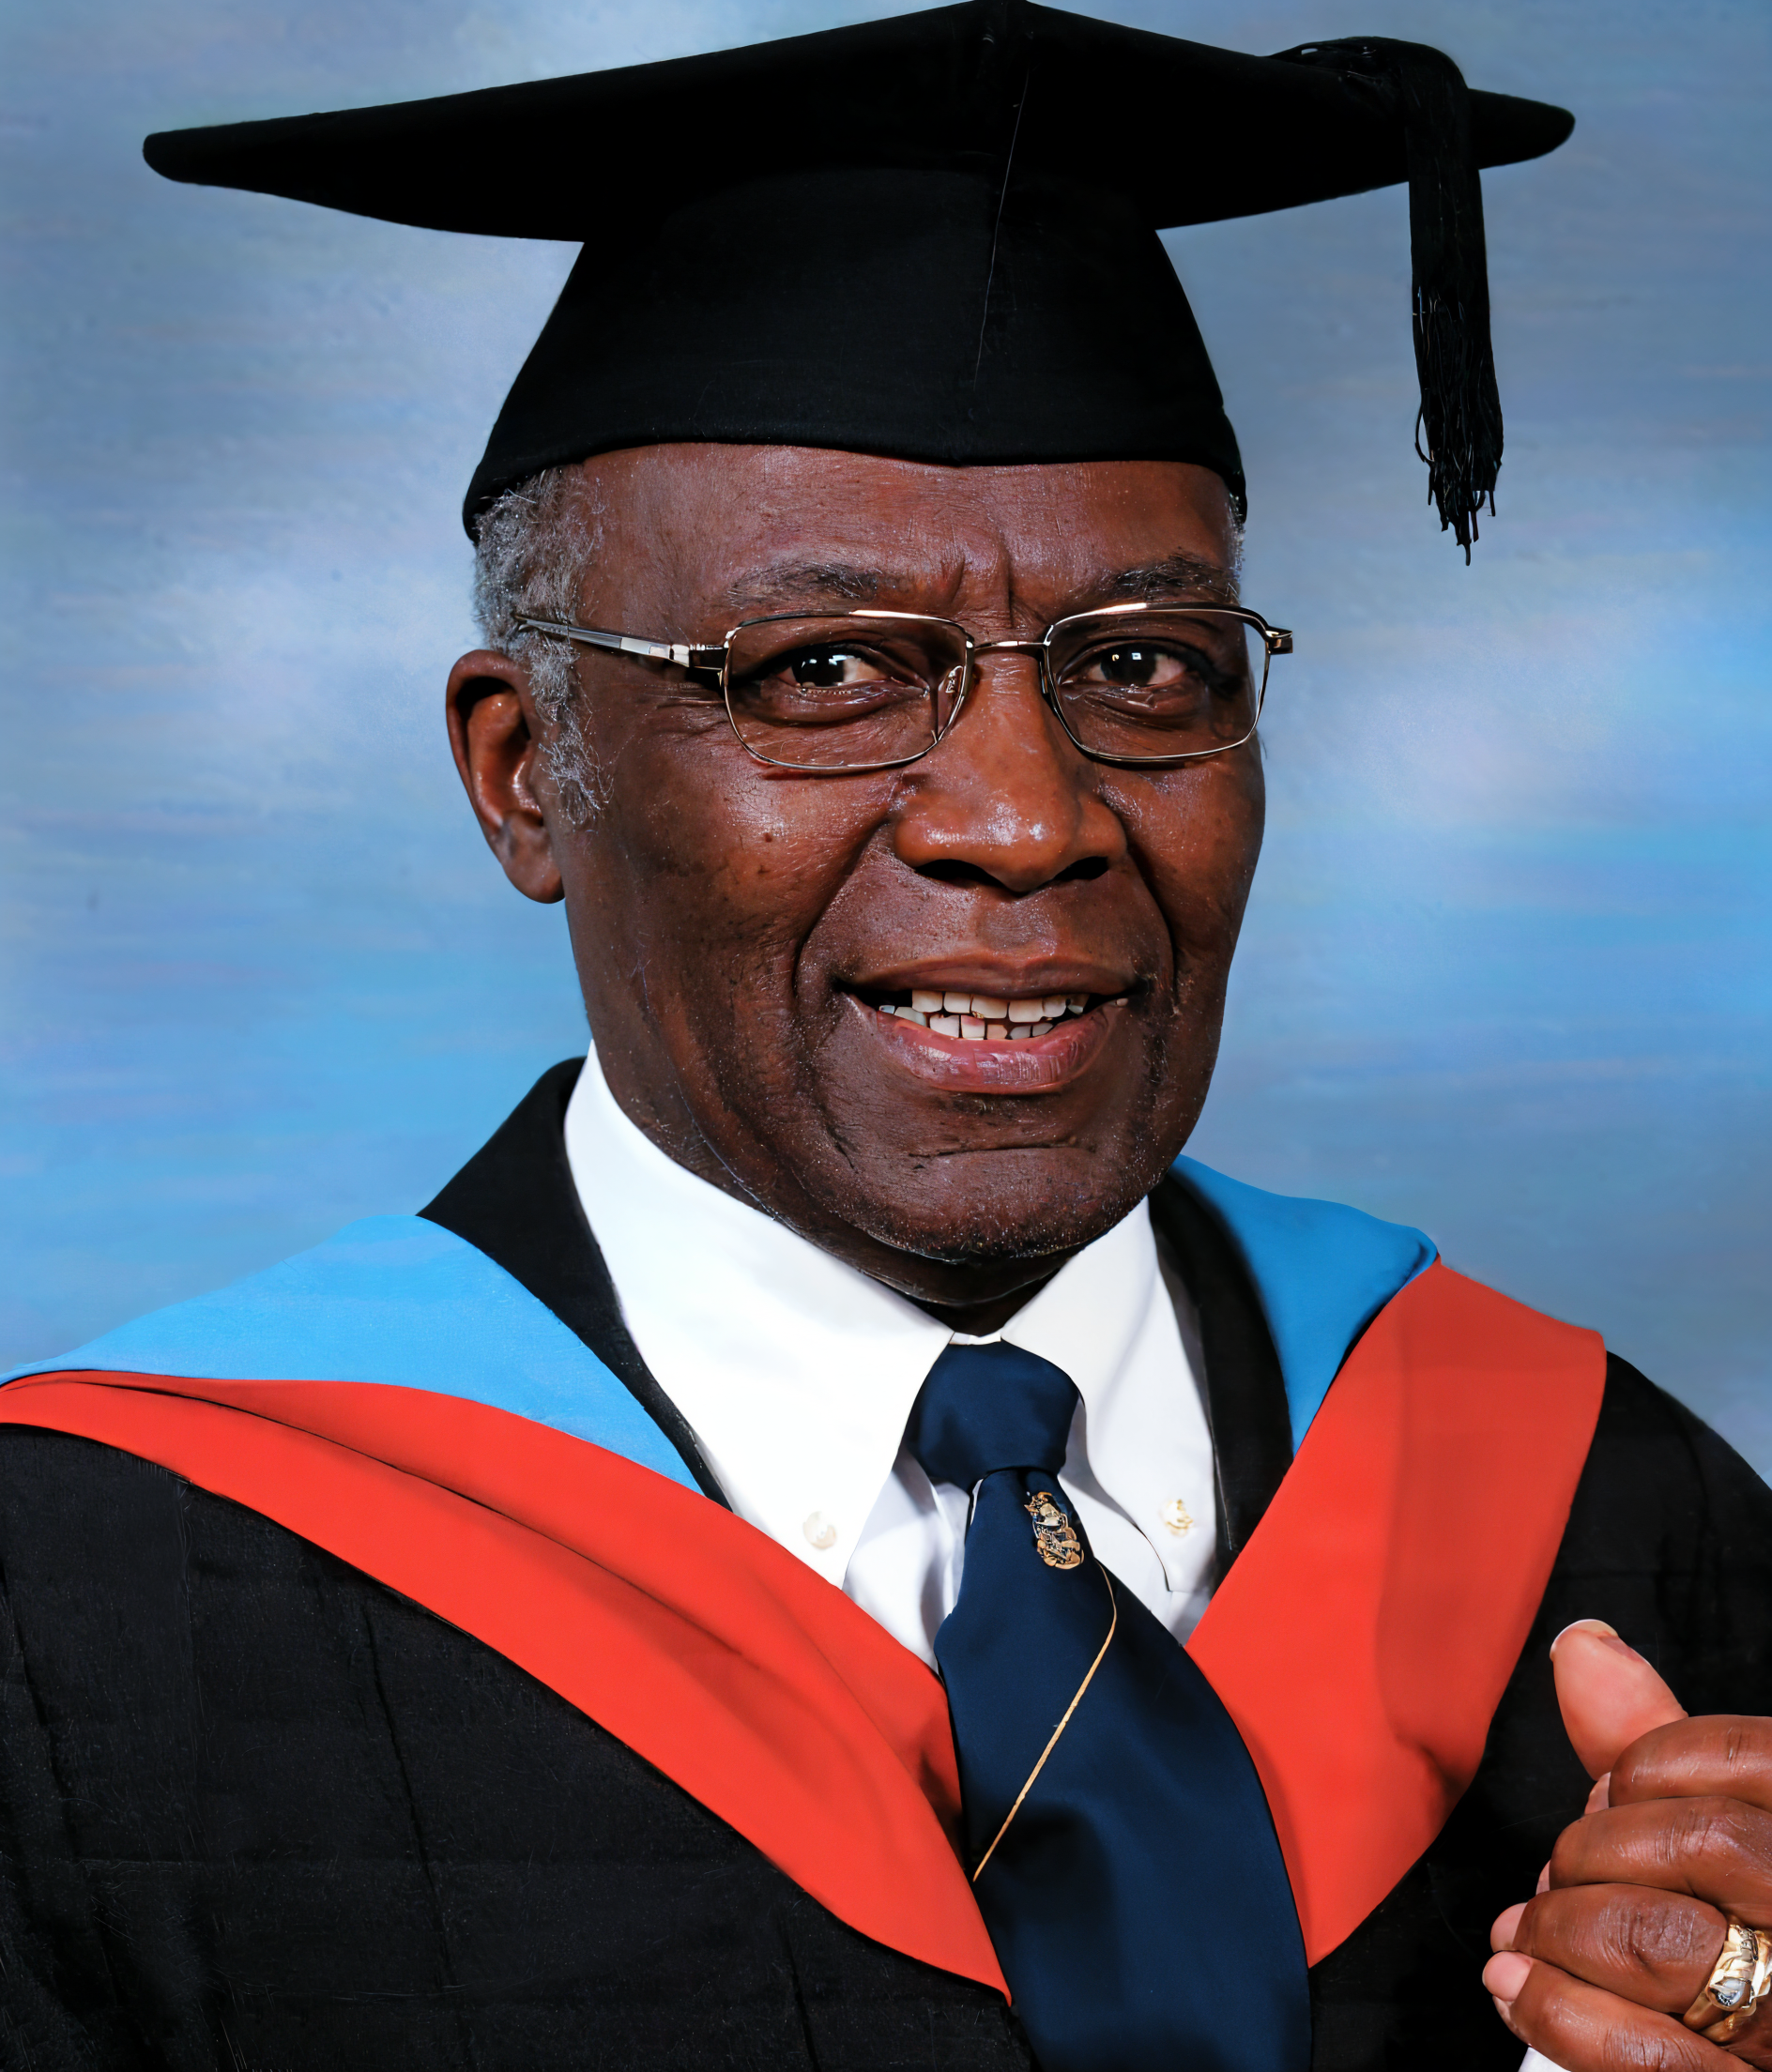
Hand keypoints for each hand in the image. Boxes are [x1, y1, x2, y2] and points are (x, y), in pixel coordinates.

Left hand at [1484, 1621, 1771, 2068]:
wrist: (1763, 2041)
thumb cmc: (1738, 1924)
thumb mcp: (1719, 1824)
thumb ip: (1654, 1741)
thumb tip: (1581, 1644)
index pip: (1738, 1760)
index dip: (1643, 1770)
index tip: (1606, 1799)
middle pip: (1696, 1843)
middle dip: (1591, 1850)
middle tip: (1557, 1876)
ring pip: (1661, 1941)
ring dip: (1558, 1929)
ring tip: (1526, 1934)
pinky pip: (1651, 2057)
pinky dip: (1557, 2013)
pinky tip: (1515, 1988)